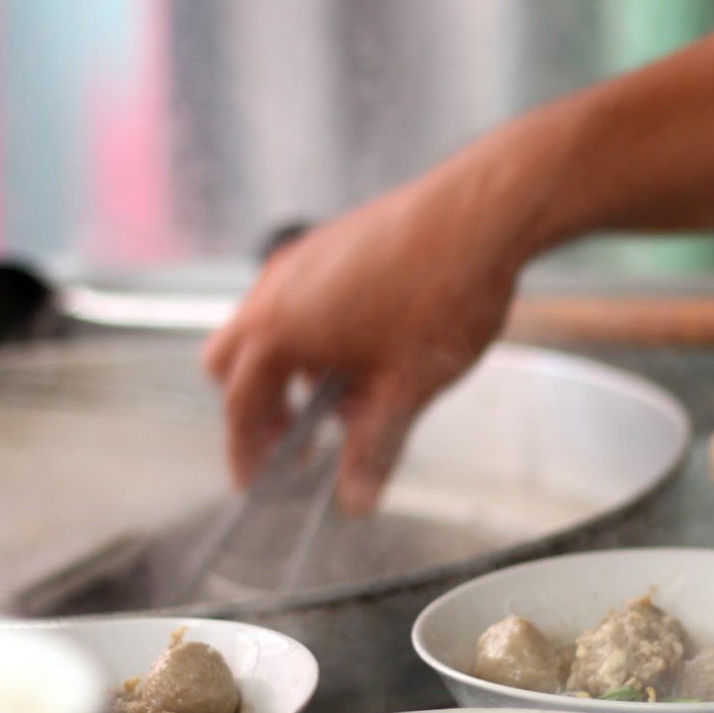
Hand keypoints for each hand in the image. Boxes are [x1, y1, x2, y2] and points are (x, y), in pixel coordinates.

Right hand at [203, 162, 526, 515]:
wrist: (482, 213)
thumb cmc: (441, 292)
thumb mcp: (405, 389)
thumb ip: (373, 450)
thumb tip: (355, 499)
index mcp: (279, 330)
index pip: (239, 406)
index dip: (246, 451)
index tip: (256, 480)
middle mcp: (276, 290)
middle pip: (231, 360)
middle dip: (255, 406)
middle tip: (294, 441)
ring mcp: (300, 260)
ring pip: (263, 325)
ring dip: (286, 370)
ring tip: (341, 401)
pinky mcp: (329, 243)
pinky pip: (294, 297)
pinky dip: (309, 334)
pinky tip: (364, 352)